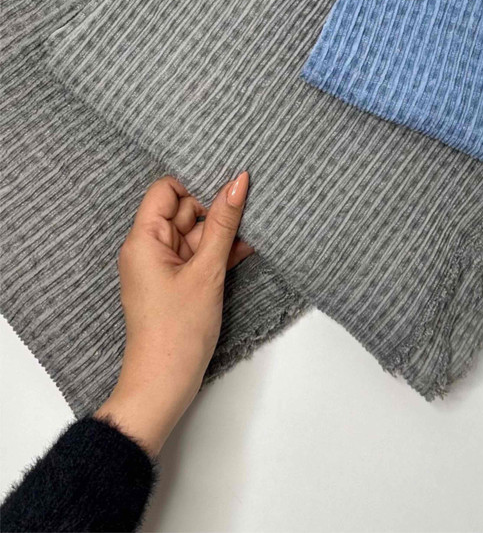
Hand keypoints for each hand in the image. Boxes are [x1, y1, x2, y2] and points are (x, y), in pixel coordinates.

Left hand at [95, 173, 251, 456]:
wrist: (164, 385)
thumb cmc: (178, 329)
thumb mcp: (207, 270)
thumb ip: (224, 223)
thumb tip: (237, 181)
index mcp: (144, 239)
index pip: (166, 190)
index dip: (196, 184)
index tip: (227, 186)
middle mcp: (149, 248)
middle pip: (184, 210)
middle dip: (216, 210)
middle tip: (251, 206)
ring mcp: (162, 267)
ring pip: (196, 234)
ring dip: (223, 233)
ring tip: (255, 228)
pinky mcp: (176, 283)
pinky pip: (198, 256)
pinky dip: (219, 253)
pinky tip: (246, 250)